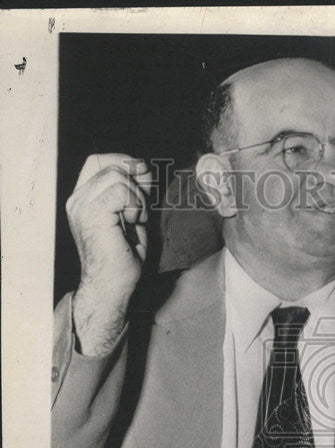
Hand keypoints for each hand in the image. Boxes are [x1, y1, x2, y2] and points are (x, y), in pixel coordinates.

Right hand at [67, 154, 151, 354]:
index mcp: (82, 200)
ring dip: (137, 197)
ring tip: (136, 220)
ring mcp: (82, 206)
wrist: (111, 288)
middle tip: (142, 211)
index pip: (96, 160)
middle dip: (136, 183)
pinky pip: (122, 191)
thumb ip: (133, 192)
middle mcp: (77, 200)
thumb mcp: (131, 217)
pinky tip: (134, 223)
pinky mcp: (93, 214)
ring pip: (118, 176)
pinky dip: (136, 205)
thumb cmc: (122, 259)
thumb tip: (144, 167)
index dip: (122, 161)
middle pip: (111, 165)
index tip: (141, 178)